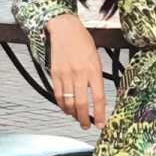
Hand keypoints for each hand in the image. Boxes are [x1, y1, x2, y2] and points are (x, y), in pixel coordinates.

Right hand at [46, 14, 107, 129]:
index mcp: (94, 70)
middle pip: (82, 104)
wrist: (65, 29)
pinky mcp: (54, 74)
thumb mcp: (96, 59)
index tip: (101, 124)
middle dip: (84, 119)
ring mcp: (66, 75)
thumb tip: (97, 98)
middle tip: (86, 126)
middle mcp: (80, 74)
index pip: (99, 98)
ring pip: (69, 102)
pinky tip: (66, 109)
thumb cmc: (83, 42)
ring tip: (77, 119)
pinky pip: (57, 95)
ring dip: (73, 114)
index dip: (100, 114)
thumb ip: (96, 78)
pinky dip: (62, 105)